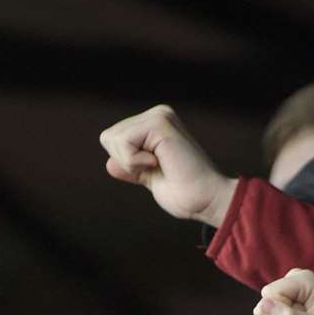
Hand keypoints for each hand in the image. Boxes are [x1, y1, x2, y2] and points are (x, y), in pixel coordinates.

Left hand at [99, 105, 237, 226]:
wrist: (205, 199)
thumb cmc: (184, 193)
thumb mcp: (150, 178)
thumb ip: (131, 168)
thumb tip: (109, 164)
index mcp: (154, 125)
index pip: (112, 139)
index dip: (124, 163)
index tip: (154, 169)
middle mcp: (158, 115)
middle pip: (108, 137)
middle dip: (124, 161)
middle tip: (157, 168)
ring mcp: (160, 116)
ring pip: (113, 139)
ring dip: (131, 162)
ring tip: (160, 165)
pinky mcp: (160, 123)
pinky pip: (124, 142)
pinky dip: (135, 161)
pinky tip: (160, 162)